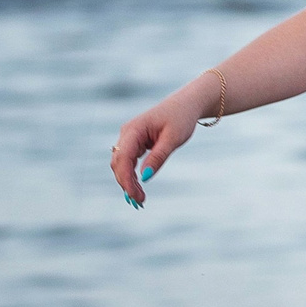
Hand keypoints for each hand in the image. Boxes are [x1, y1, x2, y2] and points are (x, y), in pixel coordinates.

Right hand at [107, 82, 210, 207]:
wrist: (186, 104)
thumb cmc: (181, 118)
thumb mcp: (173, 139)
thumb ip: (158, 157)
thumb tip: (145, 178)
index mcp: (134, 129)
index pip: (123, 159)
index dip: (126, 180)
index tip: (136, 196)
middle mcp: (127, 133)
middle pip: (118, 163)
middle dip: (126, 183)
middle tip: (140, 202)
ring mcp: (129, 137)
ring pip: (121, 163)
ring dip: (127, 181)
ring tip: (140, 198)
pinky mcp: (134, 141)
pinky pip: (128, 160)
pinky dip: (131, 174)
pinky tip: (138, 187)